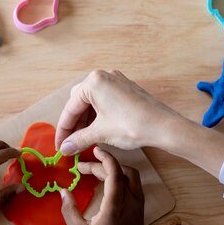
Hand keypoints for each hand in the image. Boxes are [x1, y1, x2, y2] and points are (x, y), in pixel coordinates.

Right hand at [56, 70, 182, 154]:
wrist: (164, 126)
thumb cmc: (132, 125)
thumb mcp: (101, 133)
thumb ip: (79, 139)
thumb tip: (65, 148)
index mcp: (94, 82)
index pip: (70, 108)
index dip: (64, 130)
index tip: (60, 146)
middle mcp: (104, 76)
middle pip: (80, 102)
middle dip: (75, 124)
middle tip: (71, 144)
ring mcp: (117, 81)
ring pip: (93, 102)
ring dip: (86, 121)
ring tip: (84, 140)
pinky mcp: (126, 89)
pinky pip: (105, 101)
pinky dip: (98, 116)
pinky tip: (97, 131)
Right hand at [60, 147, 144, 224]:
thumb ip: (69, 209)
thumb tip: (63, 191)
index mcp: (116, 206)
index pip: (115, 172)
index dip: (105, 158)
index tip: (94, 150)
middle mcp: (131, 201)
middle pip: (121, 172)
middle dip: (103, 165)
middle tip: (83, 167)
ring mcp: (138, 205)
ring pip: (131, 176)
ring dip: (115, 169)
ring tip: (96, 171)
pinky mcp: (140, 209)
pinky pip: (133, 185)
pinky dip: (121, 178)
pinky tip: (107, 182)